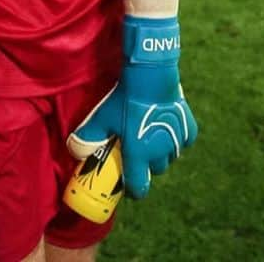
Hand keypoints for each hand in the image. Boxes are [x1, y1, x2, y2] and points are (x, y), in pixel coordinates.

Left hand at [68, 14, 196, 198]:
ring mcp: (176, 140)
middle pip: (156, 169)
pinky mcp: (188, 127)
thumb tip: (74, 151)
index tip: (129, 184)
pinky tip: (168, 127)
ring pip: (171, 156)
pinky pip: (185, 141)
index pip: (139, 187)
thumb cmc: (124, 98)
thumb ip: (87, 137)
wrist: (150, 75)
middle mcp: (160, 152)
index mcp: (139, 155)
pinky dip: (179, 138)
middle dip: (148, 164)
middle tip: (138, 149)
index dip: (133, 189)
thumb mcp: (101, 117)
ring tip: (152, 136)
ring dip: (163, 152)